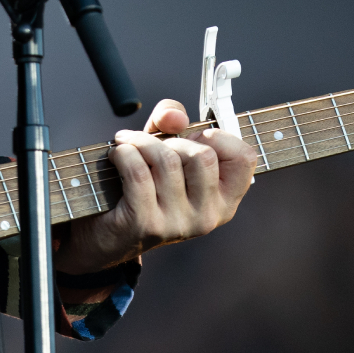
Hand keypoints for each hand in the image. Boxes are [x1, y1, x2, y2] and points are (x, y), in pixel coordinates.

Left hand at [53, 98, 256, 275]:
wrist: (109, 235)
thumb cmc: (147, 186)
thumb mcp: (168, 149)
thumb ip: (175, 121)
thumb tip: (174, 118)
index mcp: (224, 201)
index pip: (244, 158)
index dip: (220, 137)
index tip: (196, 136)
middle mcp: (207, 216)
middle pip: (203, 156)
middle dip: (173, 140)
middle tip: (154, 145)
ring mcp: (177, 223)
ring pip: (167, 159)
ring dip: (140, 142)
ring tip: (129, 144)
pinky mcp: (145, 224)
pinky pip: (138, 171)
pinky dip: (124, 153)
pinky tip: (118, 155)